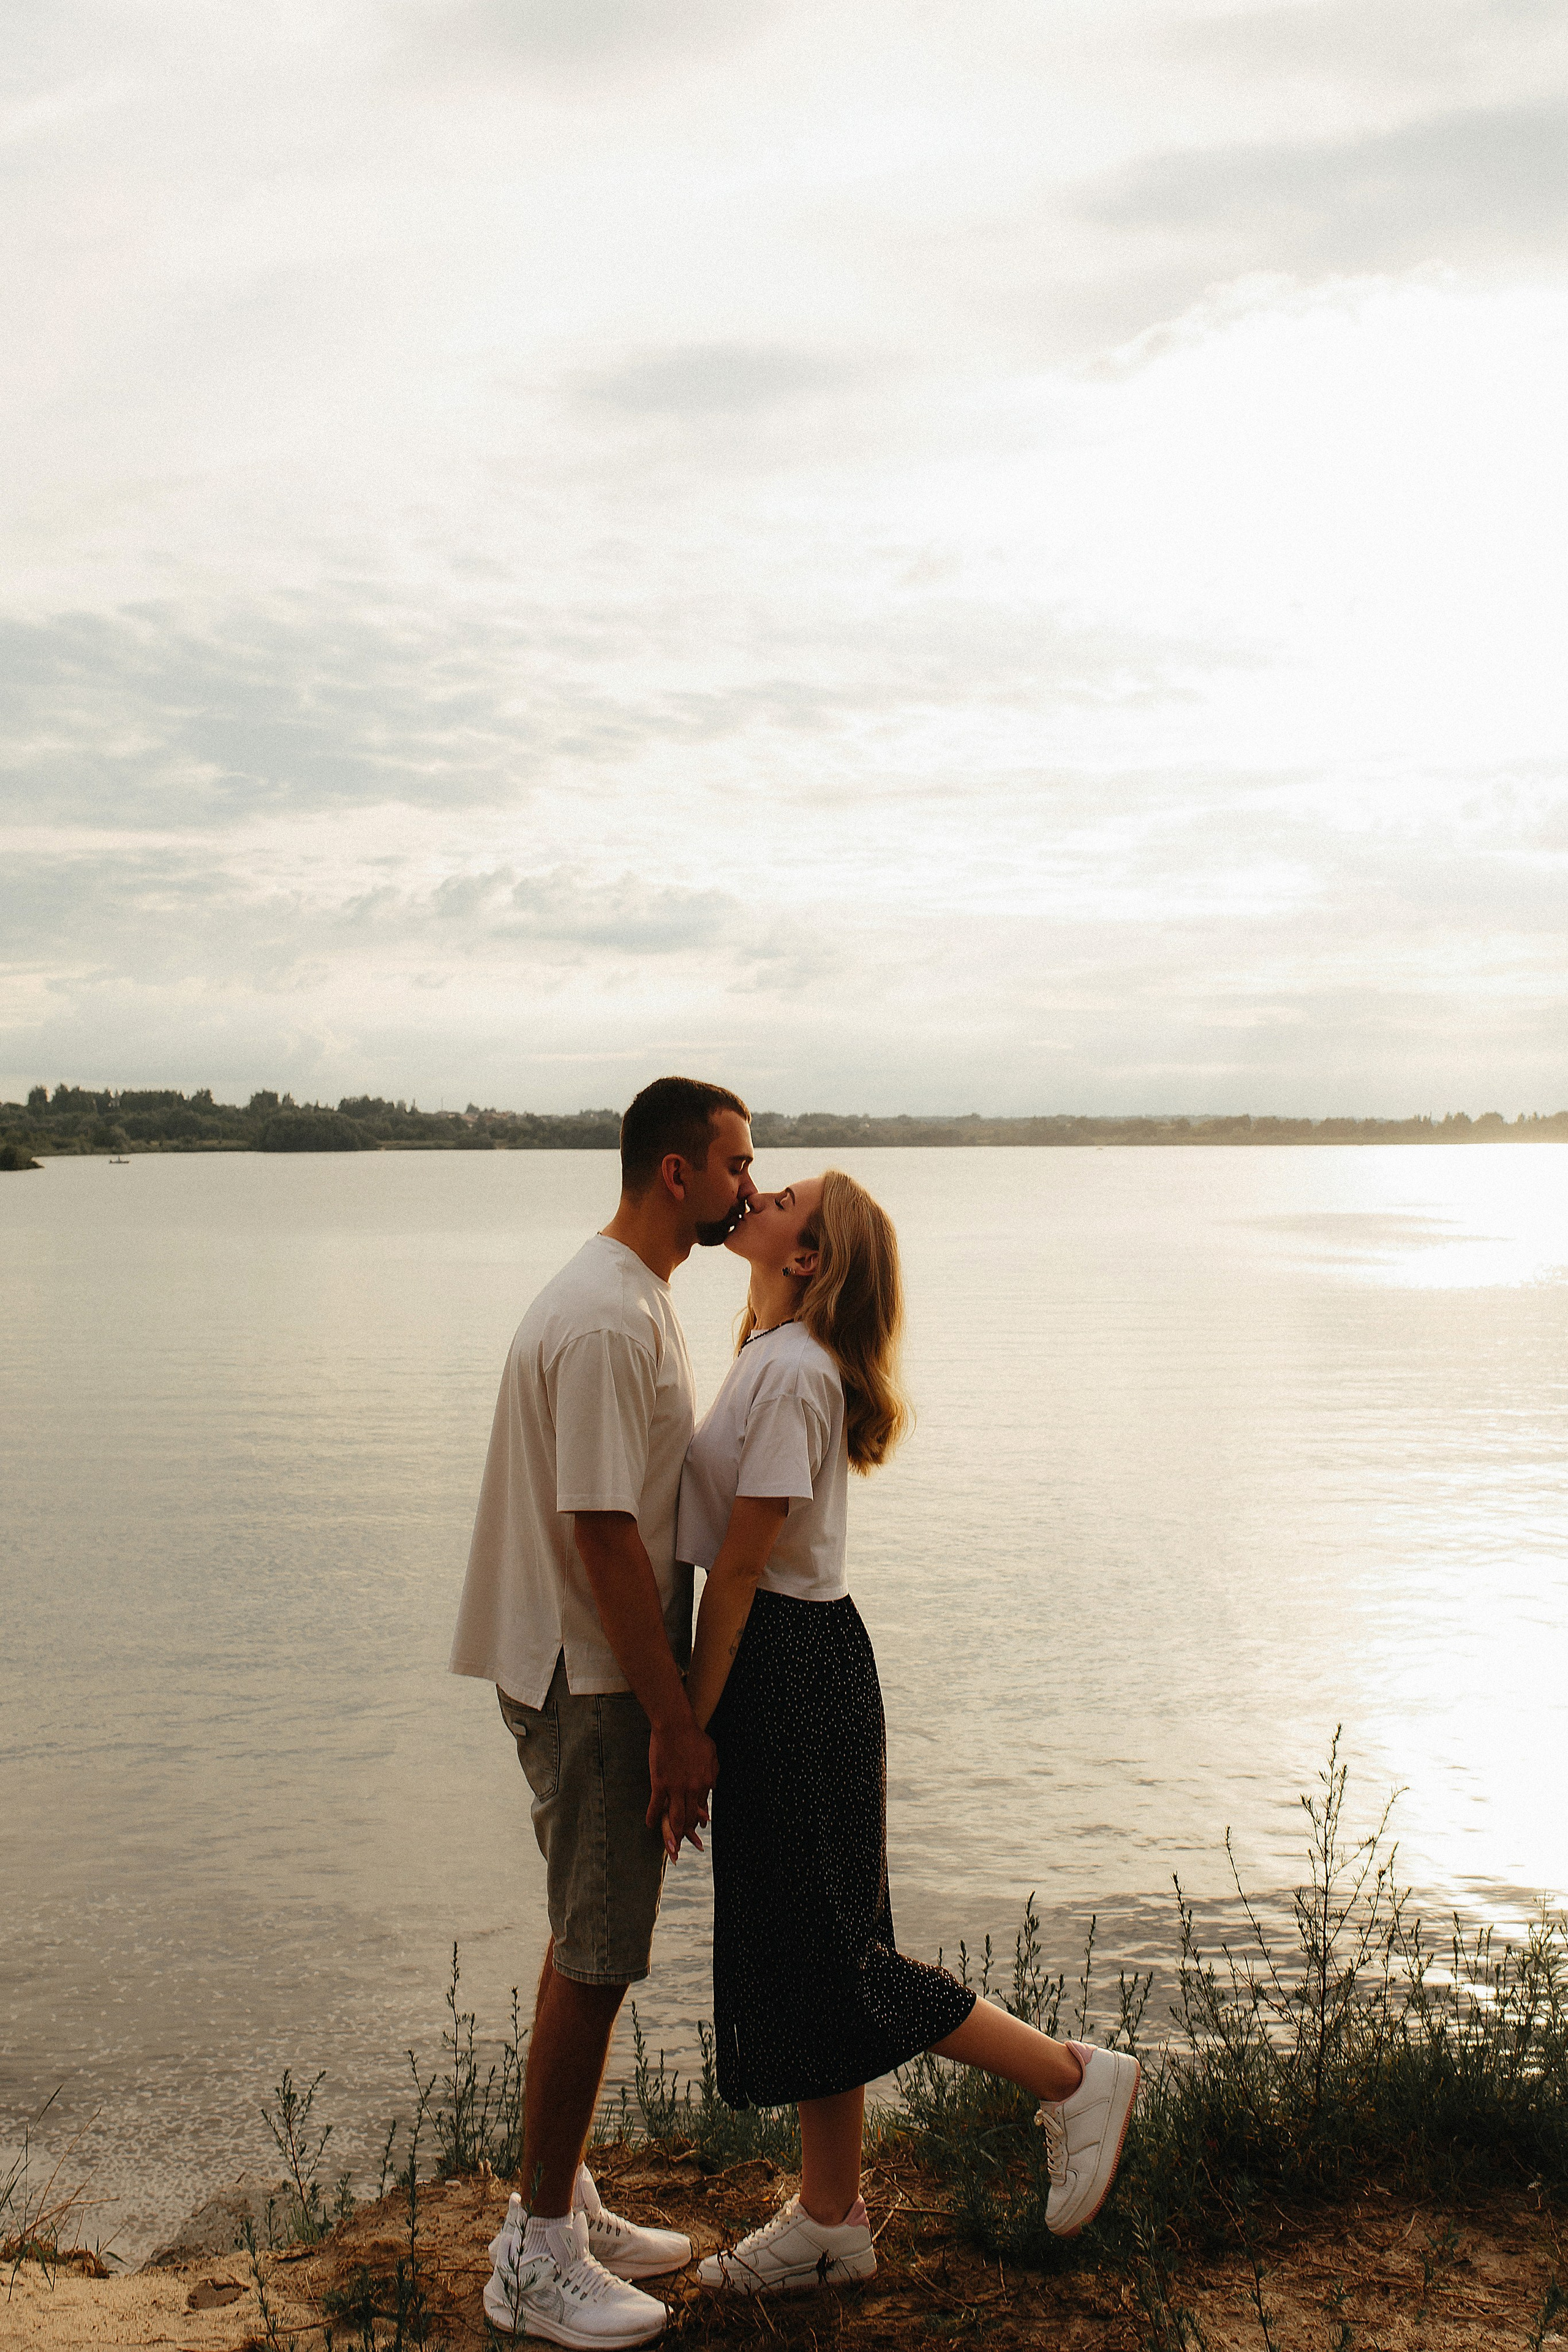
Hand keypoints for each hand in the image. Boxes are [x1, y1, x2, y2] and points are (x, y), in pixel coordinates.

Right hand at [647, 1717, 716, 1862]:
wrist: (676, 1725)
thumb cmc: (695, 1737)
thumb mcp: (712, 1755)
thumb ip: (713, 1773)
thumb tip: (713, 1787)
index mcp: (706, 1782)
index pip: (701, 1808)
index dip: (698, 1821)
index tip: (697, 1831)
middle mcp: (692, 1789)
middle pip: (689, 1817)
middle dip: (686, 1835)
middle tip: (684, 1847)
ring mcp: (675, 1787)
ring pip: (674, 1817)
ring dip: (673, 1834)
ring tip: (670, 1845)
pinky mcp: (659, 1783)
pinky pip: (656, 1806)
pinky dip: (653, 1818)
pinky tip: (650, 1825)